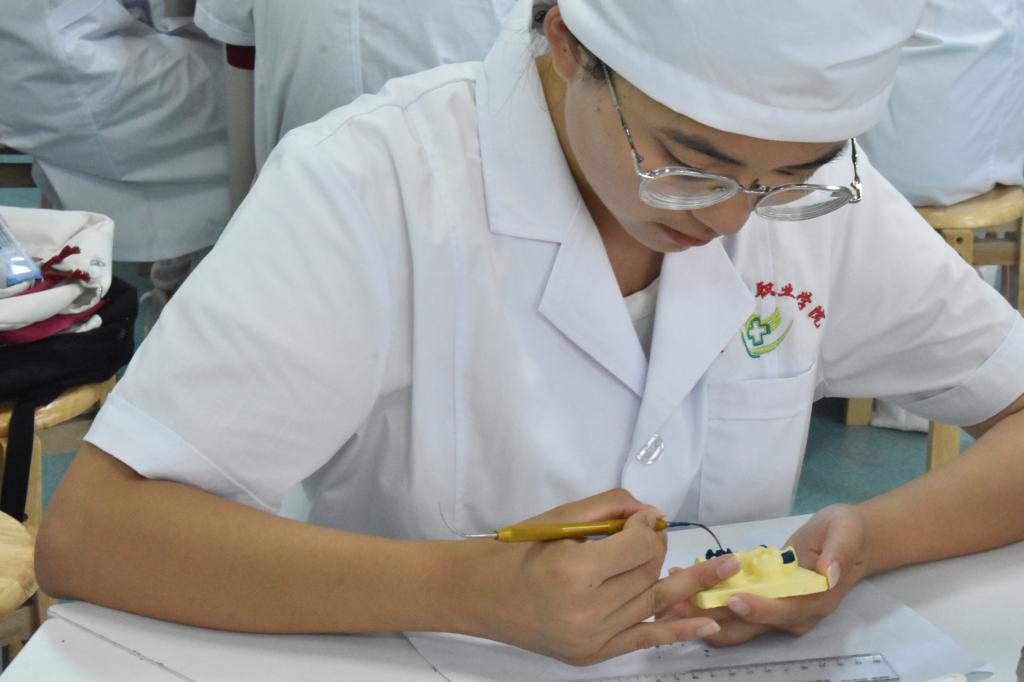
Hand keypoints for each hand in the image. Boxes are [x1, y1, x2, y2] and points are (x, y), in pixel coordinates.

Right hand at [460, 489, 737, 665]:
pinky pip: (645, 638)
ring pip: (651, 600)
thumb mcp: (562, 519)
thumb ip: (610, 508)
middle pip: (648, 573)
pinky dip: (679, 630)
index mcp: (575, 570)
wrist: (482, 593)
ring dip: (674, 578)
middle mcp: (588, 609)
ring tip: (724, 567)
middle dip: (655, 549)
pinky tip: (710, 621)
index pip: (638, 546)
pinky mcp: (594, 655)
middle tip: (648, 535)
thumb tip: (652, 515)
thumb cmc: (520, 549)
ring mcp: (593, 638)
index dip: (646, 527)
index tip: (640, 517)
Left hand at [655, 504, 869, 645]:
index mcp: (815, 600)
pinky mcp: (760, 603)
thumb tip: (829, 572)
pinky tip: (680, 583)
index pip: (785, 611)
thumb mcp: (847, 532)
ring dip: (700, 614)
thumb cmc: (846, 533)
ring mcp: (774, 612)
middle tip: (678, 606)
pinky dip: (705, 601)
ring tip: (667, 600)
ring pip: (734, 623)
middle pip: (750, 625)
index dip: (760, 609)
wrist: (846, 541)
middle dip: (713, 618)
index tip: (735, 600)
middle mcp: (792, 614)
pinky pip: (730, 608)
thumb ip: (839, 552)